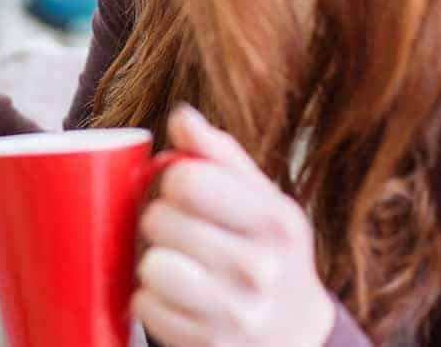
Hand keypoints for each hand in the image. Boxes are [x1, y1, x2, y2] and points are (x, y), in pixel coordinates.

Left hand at [133, 106, 335, 346]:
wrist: (295, 333)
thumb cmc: (267, 251)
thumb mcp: (261, 199)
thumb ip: (219, 154)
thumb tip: (182, 116)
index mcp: (274, 222)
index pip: (187, 178)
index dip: (173, 179)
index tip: (185, 191)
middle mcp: (258, 269)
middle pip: (159, 218)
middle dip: (159, 219)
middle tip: (179, 231)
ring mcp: (233, 313)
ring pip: (151, 265)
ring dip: (151, 261)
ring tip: (174, 261)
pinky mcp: (206, 344)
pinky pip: (144, 306)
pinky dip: (150, 299)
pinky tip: (175, 296)